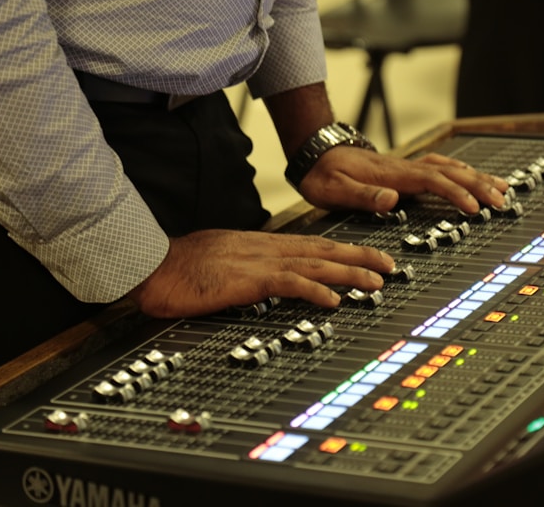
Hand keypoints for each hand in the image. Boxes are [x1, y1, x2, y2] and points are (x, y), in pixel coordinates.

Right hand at [128, 229, 394, 317]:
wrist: (153, 265)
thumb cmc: (183, 268)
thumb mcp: (225, 263)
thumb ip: (251, 268)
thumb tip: (269, 281)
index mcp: (262, 245)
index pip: (313, 244)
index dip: (345, 249)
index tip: (369, 255)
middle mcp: (266, 248)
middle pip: (323, 248)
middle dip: (360, 256)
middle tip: (390, 265)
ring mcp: (258, 261)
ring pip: (315, 263)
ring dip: (349, 272)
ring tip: (376, 281)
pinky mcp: (246, 278)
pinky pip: (288, 283)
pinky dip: (314, 289)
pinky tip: (334, 299)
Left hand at [298, 146, 509, 213]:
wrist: (315, 152)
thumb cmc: (323, 174)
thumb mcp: (334, 190)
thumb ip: (363, 195)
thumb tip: (392, 199)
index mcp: (392, 175)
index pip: (433, 181)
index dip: (456, 194)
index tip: (474, 208)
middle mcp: (404, 168)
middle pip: (450, 172)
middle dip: (479, 185)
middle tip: (502, 200)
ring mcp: (406, 167)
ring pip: (450, 167)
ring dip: (476, 177)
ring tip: (501, 187)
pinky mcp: (405, 169)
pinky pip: (441, 167)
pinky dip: (462, 172)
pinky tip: (473, 177)